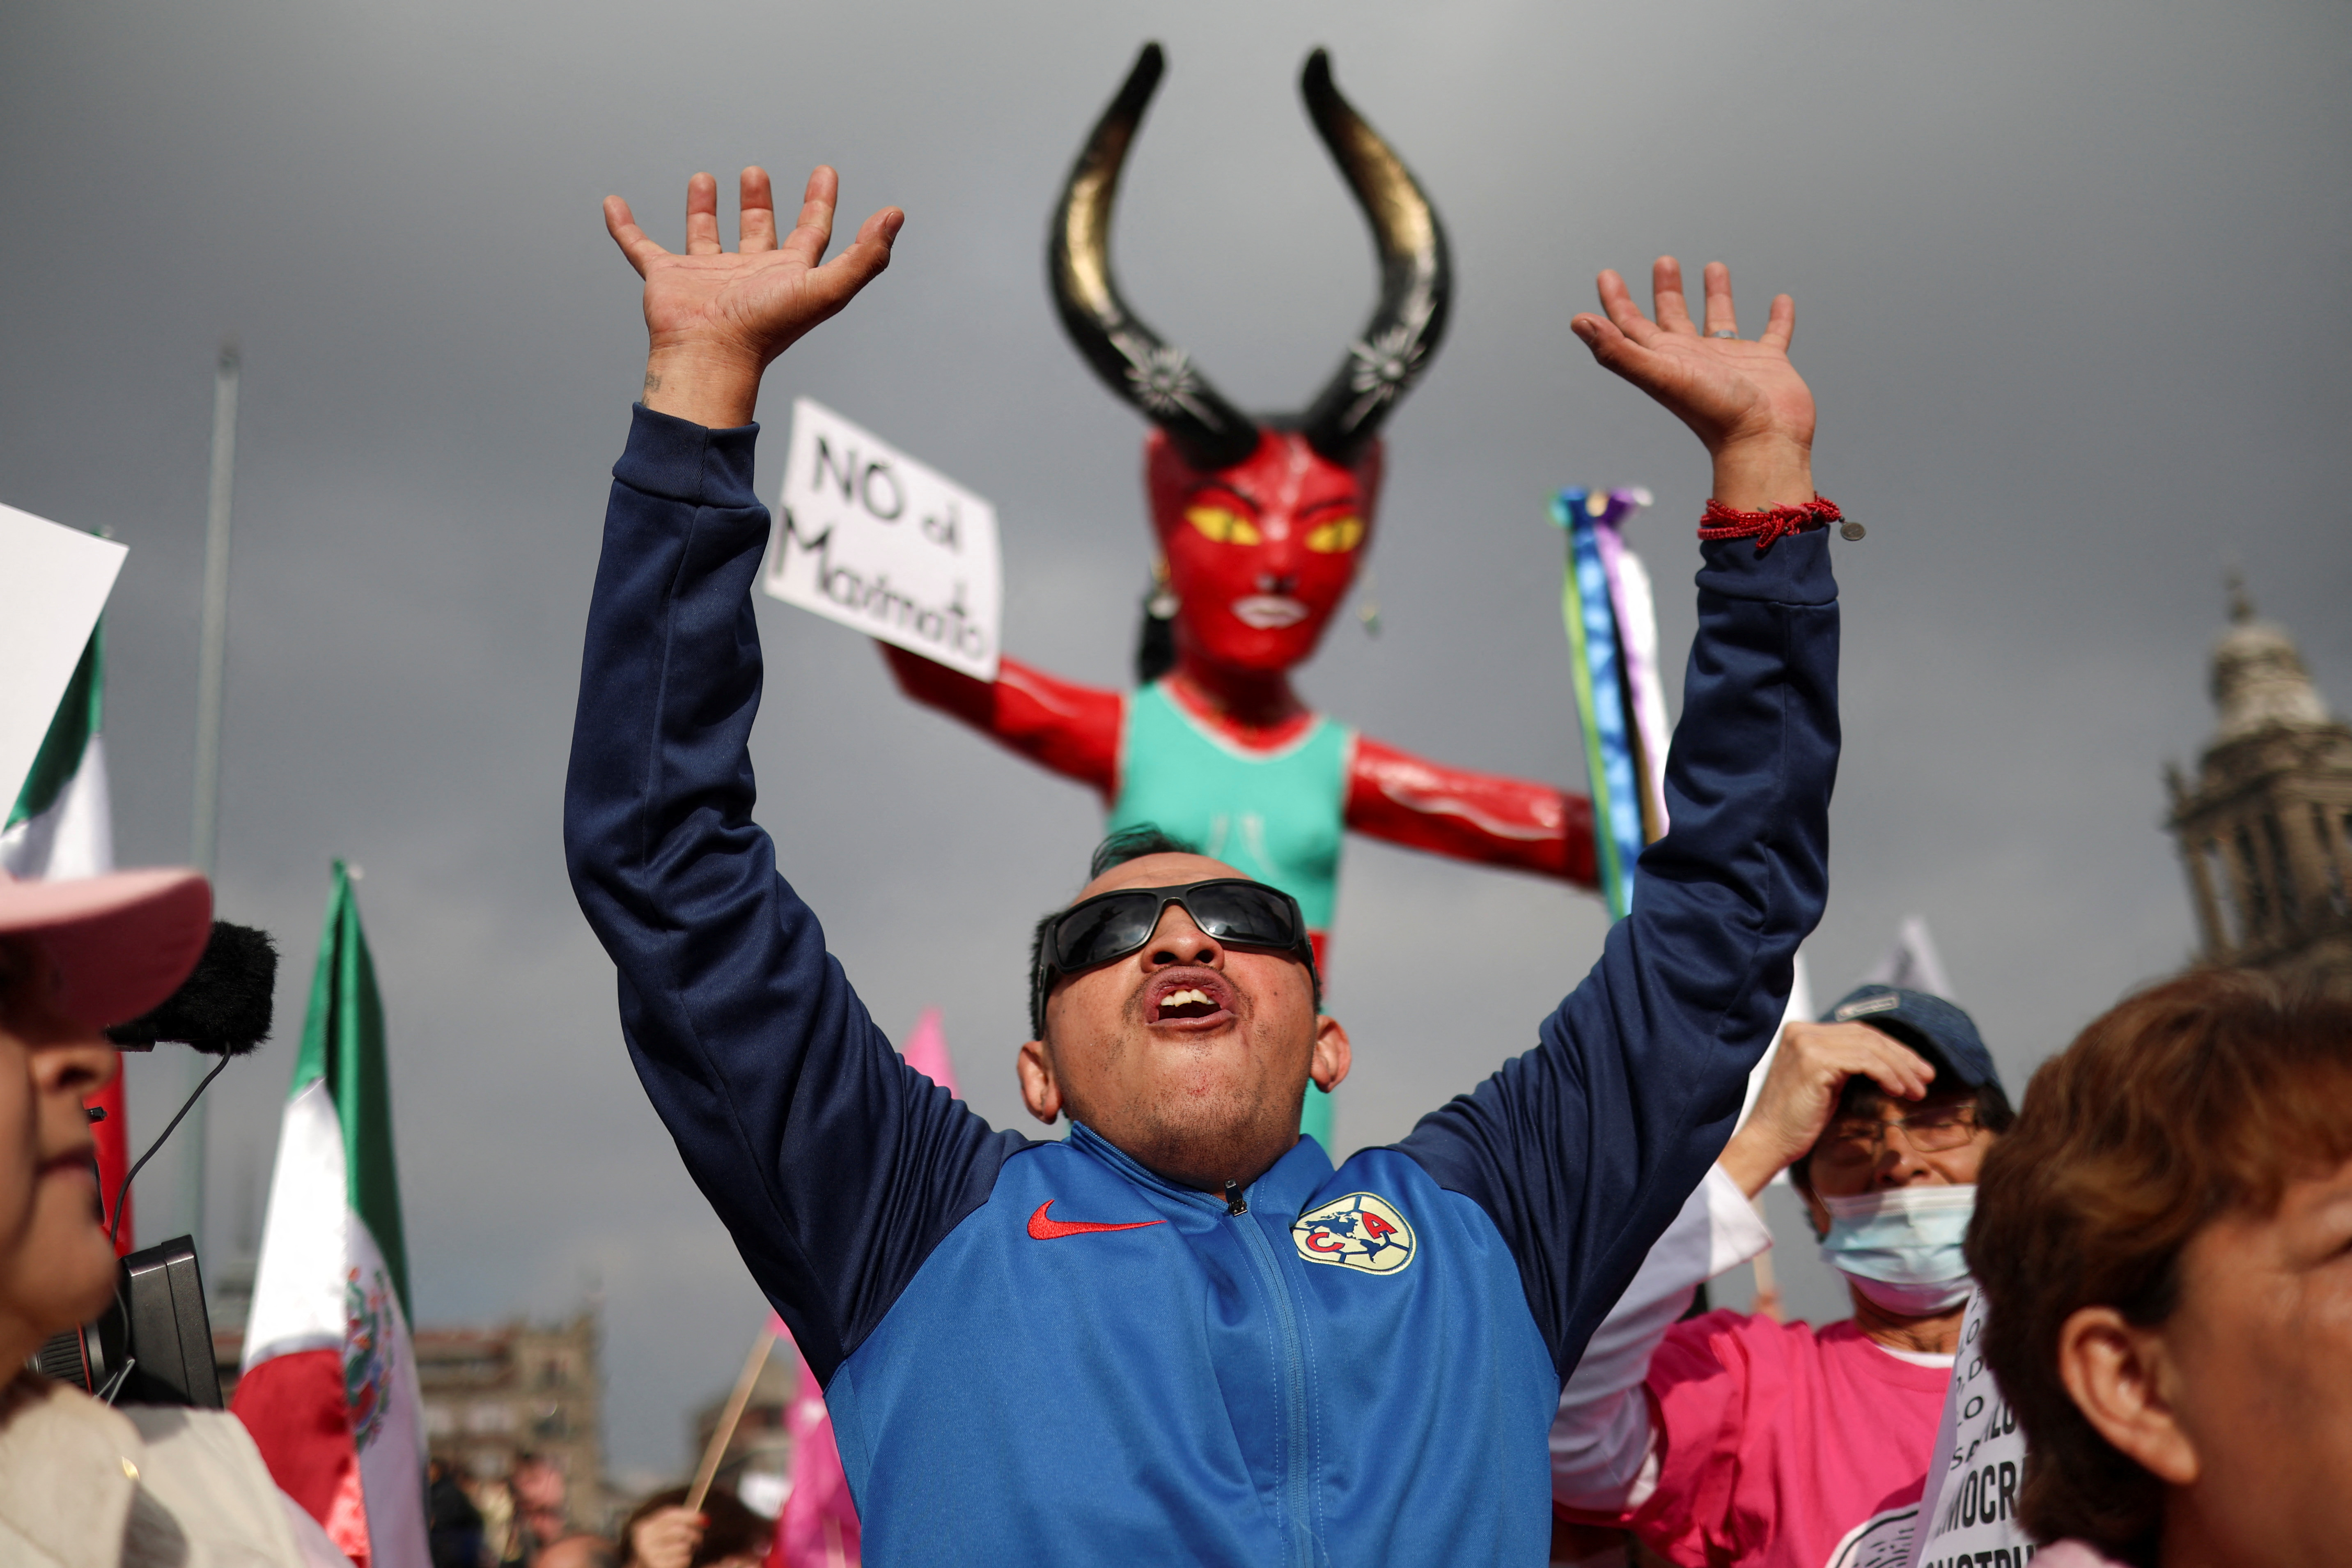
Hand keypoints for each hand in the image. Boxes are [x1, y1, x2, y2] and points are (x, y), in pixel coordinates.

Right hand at [606, 165, 902, 428]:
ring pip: (705, 235)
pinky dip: (625, 226)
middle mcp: (748, 274)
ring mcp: (705, 276)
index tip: (825, 173)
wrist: (710, 357)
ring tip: (706, 179)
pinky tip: (614, 205)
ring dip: (704, 209)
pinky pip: (640, 246)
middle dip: (759, 203)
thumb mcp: (827, 289)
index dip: (820, 203)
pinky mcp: (666, 277)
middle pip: (758, 232)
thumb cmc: (766, 329)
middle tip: (757, 174)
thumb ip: (865, 256)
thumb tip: (896, 215)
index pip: (810, 232)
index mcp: (786, 275)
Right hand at [627, 1505, 704, 1567]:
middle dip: (693, 1534)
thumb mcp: (666, 1532)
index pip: (669, 1516)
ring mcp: (650, 1556)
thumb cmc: (661, 1548)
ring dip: (688, 1549)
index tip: (703, 1518)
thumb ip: (682, 1522)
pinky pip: (683, 1559)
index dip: (688, 1515)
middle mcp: (644, 1541)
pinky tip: (678, 1561)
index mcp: (645, 1528)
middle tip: (699, 1538)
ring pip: (683, 1546)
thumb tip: (705, 1519)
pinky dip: (685, 1559)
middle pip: (679, 1530)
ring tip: (682, 1552)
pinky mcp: (657, 1566)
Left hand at [1570, 258, 1815, 508]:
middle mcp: (1695, 358)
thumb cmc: (1712, 412)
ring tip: (1712, 266)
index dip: (1616, 301)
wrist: (1763, 441)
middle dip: (1666, 290)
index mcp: (1666, 359)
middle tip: (1664, 262)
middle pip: (1674, 318)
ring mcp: (1732, 361)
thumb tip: (1577, 321)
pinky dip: (1778, 317)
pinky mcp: (1769, 363)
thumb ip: (1618, 350)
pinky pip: (1774, 333)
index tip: (1606, 274)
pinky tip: (1780, 300)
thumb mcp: (1660, 374)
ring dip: (1716, 295)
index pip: (1632, 326)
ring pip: (1721, 319)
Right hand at [1717, 1021, 1934, 1196]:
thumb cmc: (1797, 1121)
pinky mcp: (1814, 1061)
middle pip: (1867, 1035)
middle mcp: (1802, 1032)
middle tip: (1926, 1078)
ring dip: (1900, 1068)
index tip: (1917, 1070)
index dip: (1893, 1049)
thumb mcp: (1827, 1083)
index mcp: (1803, 1033)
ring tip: (1917, 1090)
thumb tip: (1891, 1064)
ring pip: (1869, 1046)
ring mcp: (1806, 1044)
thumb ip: (1847, 1065)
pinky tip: (1898, 1090)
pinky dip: (1887, 1073)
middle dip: (1902, 1057)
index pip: (1858, 1033)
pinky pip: (1864, 1061)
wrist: (1769, 1142)